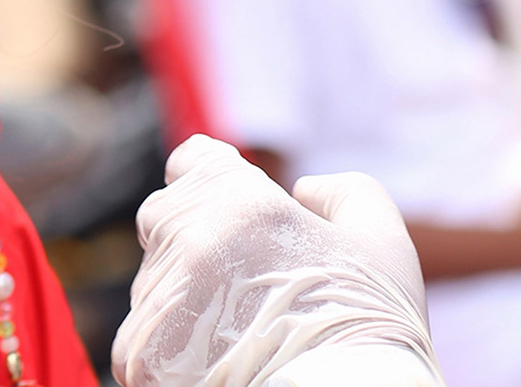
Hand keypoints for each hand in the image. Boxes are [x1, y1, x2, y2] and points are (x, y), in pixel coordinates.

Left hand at [113, 135, 442, 386]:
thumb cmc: (369, 331)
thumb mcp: (380, 242)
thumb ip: (343, 194)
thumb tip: (303, 190)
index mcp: (240, 199)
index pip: (192, 161)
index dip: (211, 182)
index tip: (228, 212)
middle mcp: (188, 236)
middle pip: (166, 217)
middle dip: (195, 239)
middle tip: (243, 283)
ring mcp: (159, 292)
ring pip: (154, 276)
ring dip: (183, 293)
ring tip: (239, 330)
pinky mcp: (140, 347)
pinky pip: (142, 330)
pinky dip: (169, 342)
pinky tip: (215, 359)